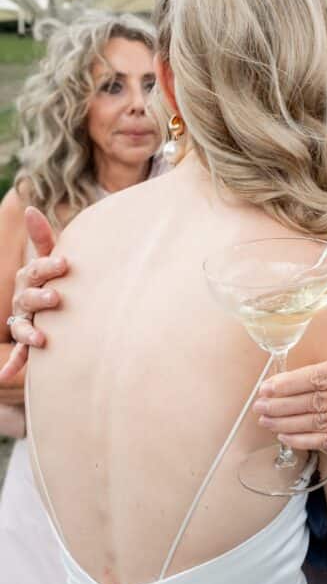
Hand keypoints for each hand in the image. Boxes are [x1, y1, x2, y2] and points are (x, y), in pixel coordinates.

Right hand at [0, 208, 66, 383]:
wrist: (52, 302)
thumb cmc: (53, 277)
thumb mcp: (50, 257)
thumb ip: (42, 237)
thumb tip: (30, 207)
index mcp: (31, 277)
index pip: (37, 269)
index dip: (49, 266)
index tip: (64, 263)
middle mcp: (24, 299)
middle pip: (29, 298)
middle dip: (40, 298)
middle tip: (56, 299)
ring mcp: (24, 320)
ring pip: (23, 327)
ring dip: (29, 334)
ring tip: (41, 340)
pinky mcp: (28, 341)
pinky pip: (20, 355)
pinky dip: (13, 365)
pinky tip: (4, 376)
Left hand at [252, 353, 326, 452]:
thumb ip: (320, 373)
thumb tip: (276, 385)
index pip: (321, 375)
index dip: (291, 383)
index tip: (267, 388)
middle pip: (319, 400)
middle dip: (284, 405)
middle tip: (261, 406)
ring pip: (321, 422)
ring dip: (288, 424)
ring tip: (267, 421)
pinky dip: (303, 439)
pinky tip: (285, 435)